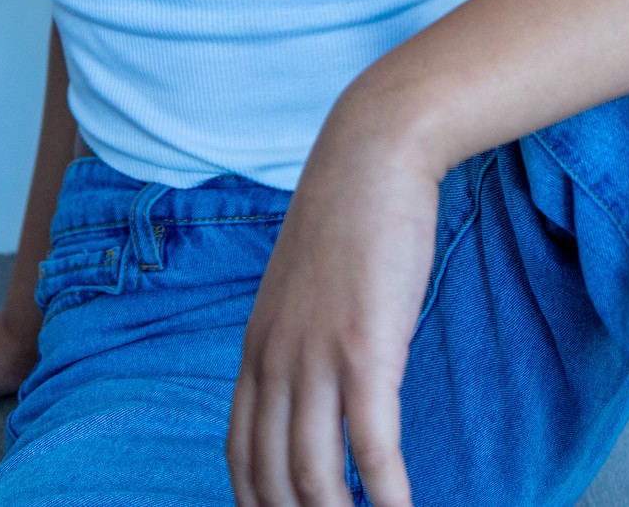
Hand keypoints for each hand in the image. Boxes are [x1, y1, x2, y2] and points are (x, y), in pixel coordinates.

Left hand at [227, 85, 443, 506]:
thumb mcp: (303, 288)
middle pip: (270, 481)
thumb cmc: (348, 220)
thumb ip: (298, 340)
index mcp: (256, 349)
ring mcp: (316, 359)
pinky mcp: (366, 353)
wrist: (370, 157)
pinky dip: (388, 498)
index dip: (257, 506)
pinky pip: (372, 452)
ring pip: (314, 481)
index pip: (240, 458)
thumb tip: (313, 386)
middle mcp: (275, 362)